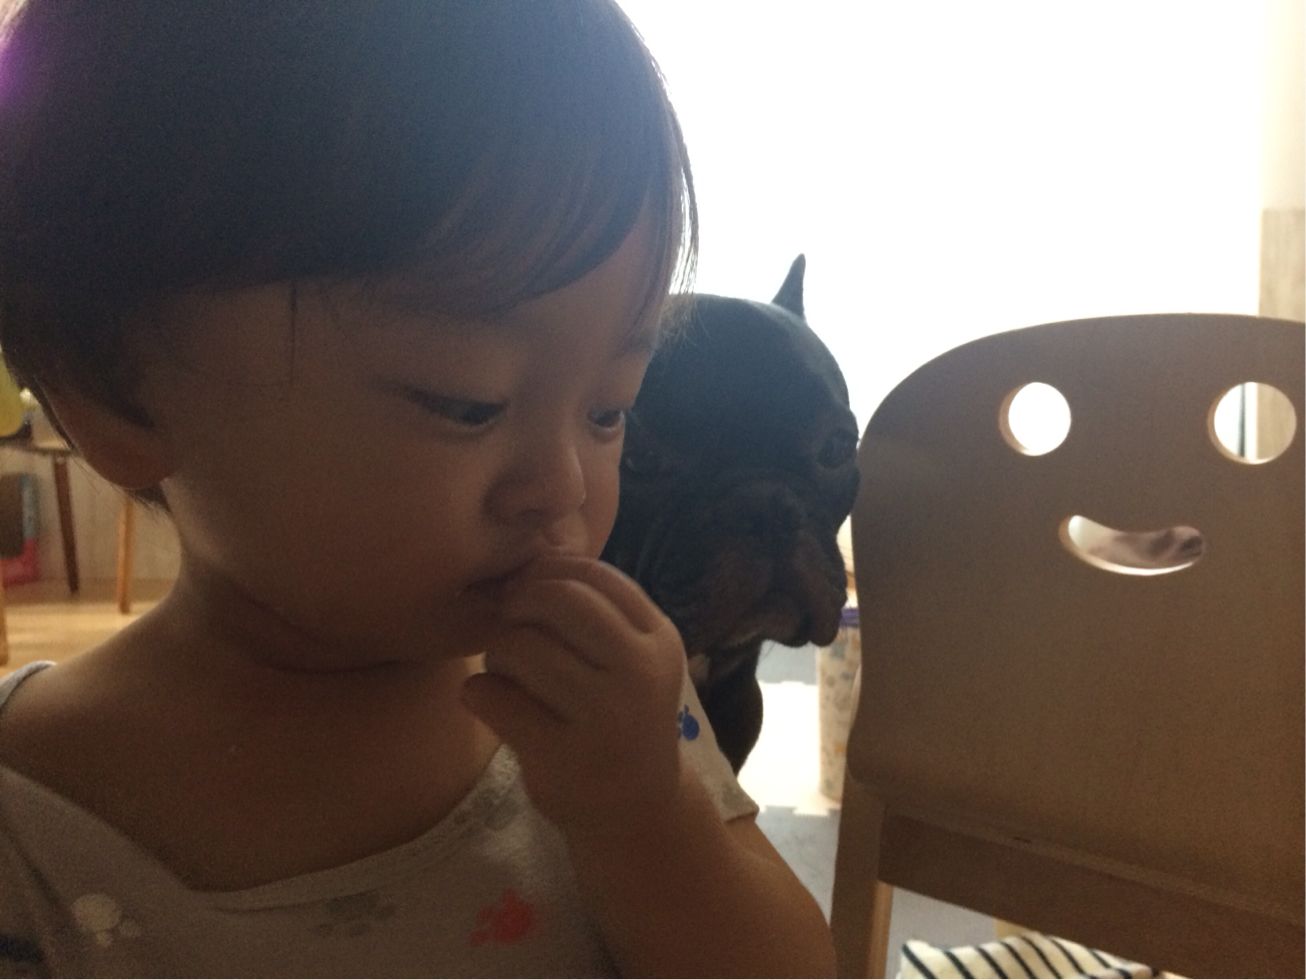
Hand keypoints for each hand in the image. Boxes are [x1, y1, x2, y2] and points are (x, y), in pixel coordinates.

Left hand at [461, 555, 687, 837]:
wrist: (635, 809)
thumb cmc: (619, 718)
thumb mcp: (631, 660)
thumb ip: (595, 612)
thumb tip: (527, 558)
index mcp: (659, 639)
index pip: (594, 575)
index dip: (547, 572)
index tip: (526, 591)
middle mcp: (640, 673)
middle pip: (556, 600)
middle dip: (518, 605)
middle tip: (508, 628)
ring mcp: (604, 718)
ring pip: (520, 646)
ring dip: (496, 652)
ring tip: (503, 672)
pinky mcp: (562, 758)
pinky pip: (493, 697)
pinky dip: (477, 691)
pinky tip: (488, 701)